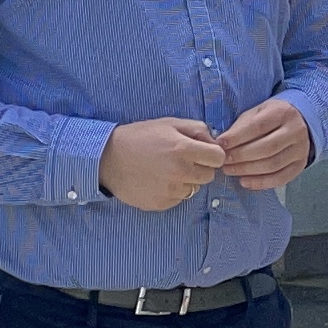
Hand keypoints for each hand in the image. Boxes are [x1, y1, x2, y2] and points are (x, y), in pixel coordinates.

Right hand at [101, 117, 227, 211]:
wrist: (109, 159)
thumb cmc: (140, 137)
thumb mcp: (169, 123)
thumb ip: (197, 129)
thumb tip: (214, 142)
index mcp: (184, 149)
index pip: (218, 158)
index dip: (212, 154)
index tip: (203, 153)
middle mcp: (180, 172)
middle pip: (209, 176)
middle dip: (201, 167)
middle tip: (183, 160)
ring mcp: (170, 191)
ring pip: (194, 189)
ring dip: (186, 180)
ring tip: (167, 170)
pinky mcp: (161, 203)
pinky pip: (178, 199)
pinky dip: (173, 191)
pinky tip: (158, 181)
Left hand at [215, 98, 313, 190]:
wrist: (299, 121)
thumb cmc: (271, 117)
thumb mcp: (257, 112)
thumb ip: (241, 126)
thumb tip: (222, 144)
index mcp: (282, 112)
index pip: (258, 126)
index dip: (237, 137)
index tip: (220, 144)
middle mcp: (295, 131)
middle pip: (267, 148)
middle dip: (241, 156)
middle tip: (223, 161)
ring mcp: (300, 150)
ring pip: (273, 165)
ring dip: (248, 170)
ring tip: (230, 170)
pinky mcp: (300, 165)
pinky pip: (281, 178)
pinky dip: (261, 183)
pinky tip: (245, 182)